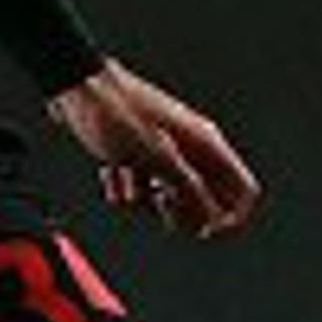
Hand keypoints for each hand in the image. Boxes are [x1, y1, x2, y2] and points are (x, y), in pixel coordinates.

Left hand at [46, 59, 261, 236]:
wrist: (78, 90)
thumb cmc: (119, 115)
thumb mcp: (160, 159)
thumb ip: (191, 190)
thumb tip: (213, 219)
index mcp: (206, 145)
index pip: (243, 190)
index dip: (232, 217)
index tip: (206, 231)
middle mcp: (190, 151)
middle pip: (204, 202)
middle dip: (178, 211)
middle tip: (158, 201)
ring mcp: (164, 155)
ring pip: (166, 200)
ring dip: (142, 199)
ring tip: (125, 176)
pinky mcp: (137, 158)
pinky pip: (139, 192)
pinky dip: (122, 189)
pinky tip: (110, 171)